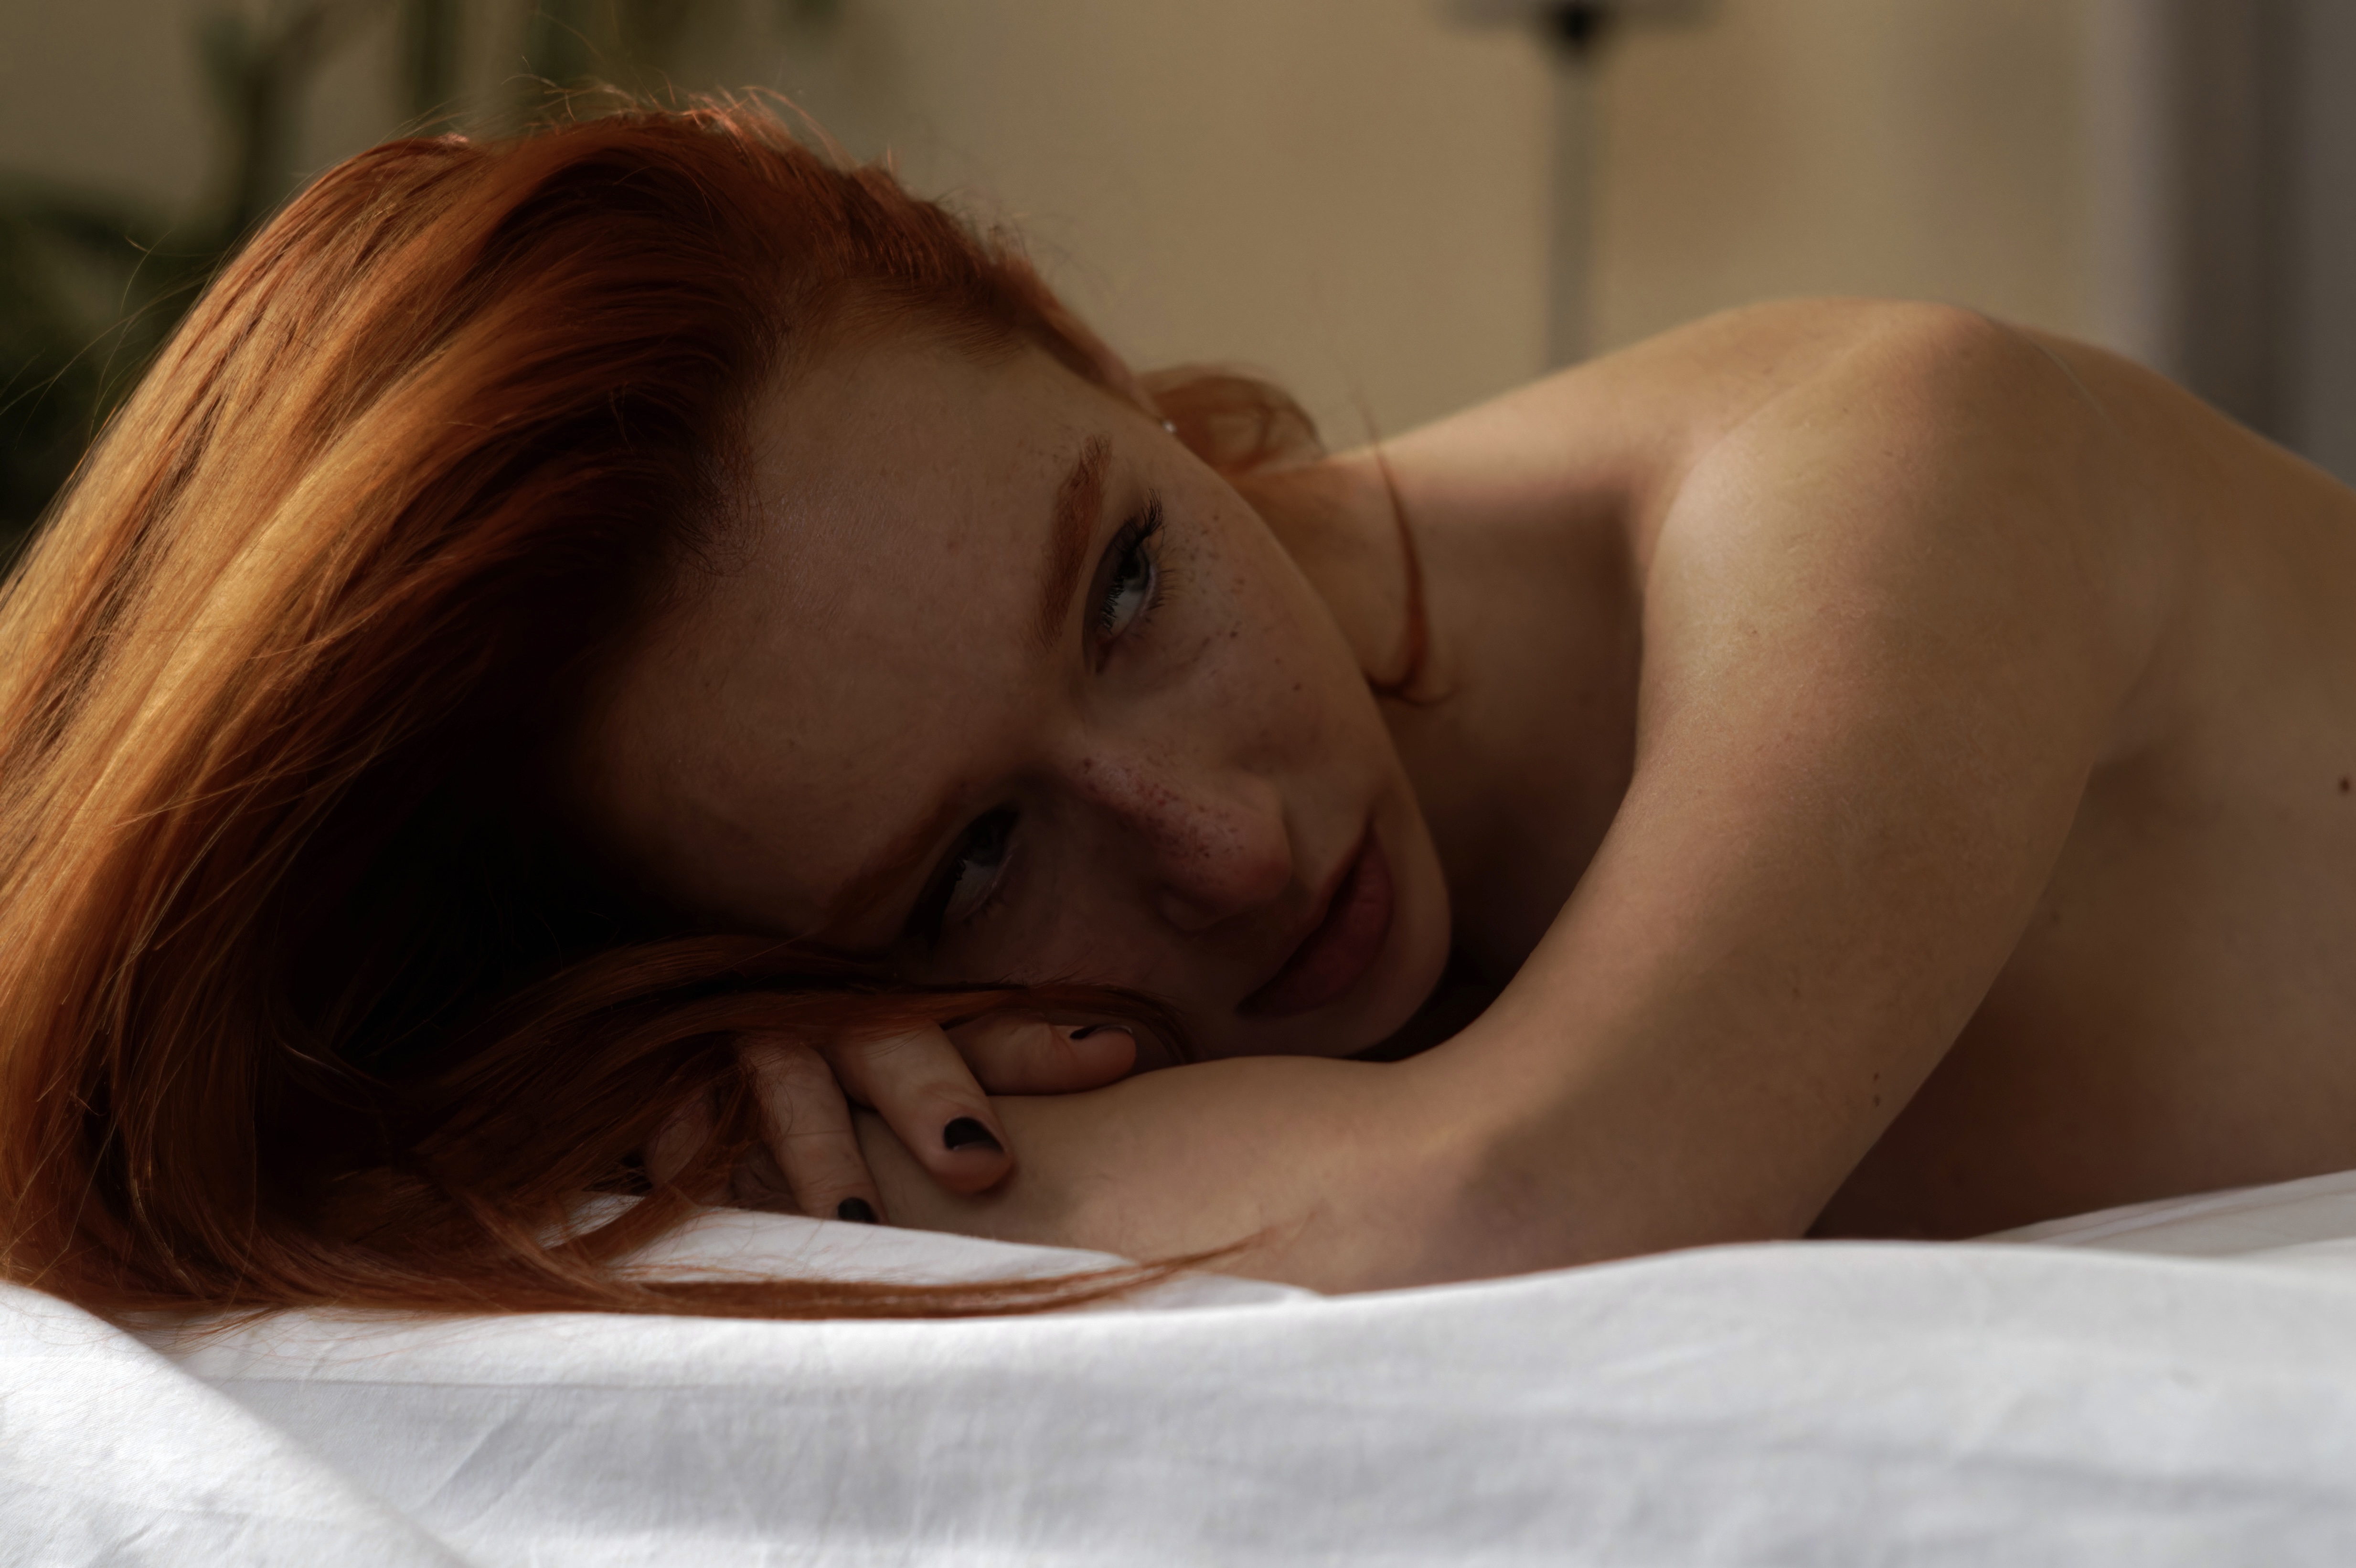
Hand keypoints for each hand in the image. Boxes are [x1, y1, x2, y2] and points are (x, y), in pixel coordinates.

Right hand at [644, 1014, 1137, 1222]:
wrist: (642, 1024)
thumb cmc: (798, 1067)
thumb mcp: (883, 1068)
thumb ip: (982, 1074)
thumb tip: (1118, 1072)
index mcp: (888, 1019)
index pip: (976, 1027)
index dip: (1038, 1044)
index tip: (1116, 1055)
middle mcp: (823, 1021)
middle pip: (887, 1045)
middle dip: (935, 1100)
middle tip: (981, 1168)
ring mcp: (737, 1047)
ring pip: (786, 1088)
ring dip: (822, 1154)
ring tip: (856, 1228)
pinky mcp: (654, 1082)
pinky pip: (673, 1116)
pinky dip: (690, 1148)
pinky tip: (708, 1188)